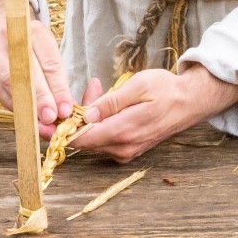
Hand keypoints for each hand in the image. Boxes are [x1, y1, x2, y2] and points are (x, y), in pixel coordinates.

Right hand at [0, 0, 73, 137]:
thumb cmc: (30, 45)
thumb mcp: (47, 51)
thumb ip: (56, 78)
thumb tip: (67, 108)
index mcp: (33, 31)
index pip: (49, 61)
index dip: (58, 88)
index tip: (66, 108)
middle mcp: (10, 38)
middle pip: (26, 72)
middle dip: (40, 98)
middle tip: (52, 118)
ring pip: (8, 83)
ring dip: (24, 106)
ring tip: (40, 124)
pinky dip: (12, 106)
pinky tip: (25, 117)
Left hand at [70, 66, 237, 162]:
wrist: (191, 102)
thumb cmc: (166, 90)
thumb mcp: (138, 86)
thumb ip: (111, 102)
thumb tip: (86, 115)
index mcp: (123, 131)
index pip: (80, 139)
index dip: (59, 131)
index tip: (46, 119)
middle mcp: (123, 147)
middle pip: (84, 139)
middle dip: (76, 116)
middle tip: (91, 88)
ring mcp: (126, 151)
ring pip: (94, 138)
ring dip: (89, 117)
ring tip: (99, 89)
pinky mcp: (129, 149)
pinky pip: (105, 139)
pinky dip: (100, 122)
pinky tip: (108, 104)